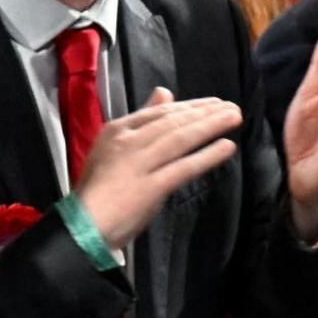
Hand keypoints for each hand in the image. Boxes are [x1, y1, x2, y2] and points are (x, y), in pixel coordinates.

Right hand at [72, 88, 241, 250]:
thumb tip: (164, 93)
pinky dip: (207, 156)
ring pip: (179, 139)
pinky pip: (183, 167)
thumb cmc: (98, 188)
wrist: (83, 224)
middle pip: (172, 122)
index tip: (212, 103)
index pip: (158, 113)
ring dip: (210, 127)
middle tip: (232, 107)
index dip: (188, 106)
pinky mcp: (150, 187)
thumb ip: (141, 121)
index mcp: (115, 130)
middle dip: (204, 113)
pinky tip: (226, 147)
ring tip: (234, 118)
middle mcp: (127, 142)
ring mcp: (138, 163)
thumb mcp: (114, 147)